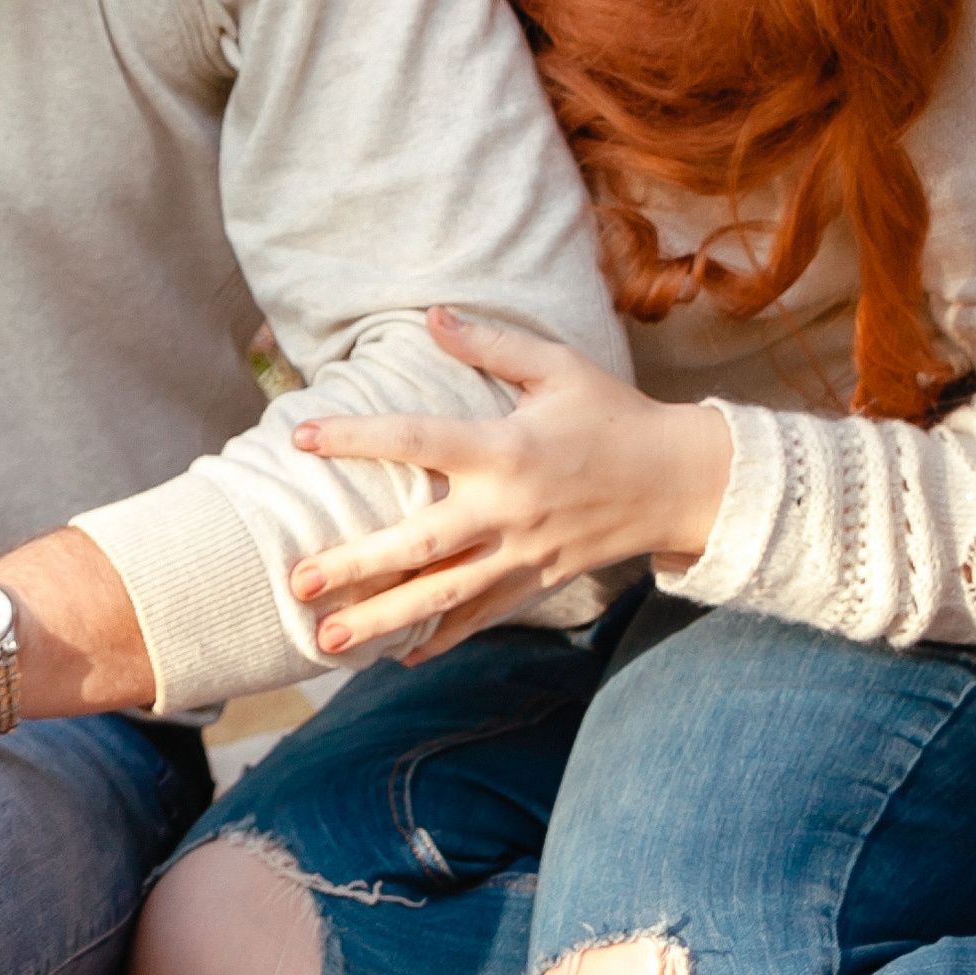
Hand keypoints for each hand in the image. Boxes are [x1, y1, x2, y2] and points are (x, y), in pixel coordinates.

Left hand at [286, 309, 734, 660]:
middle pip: (419, 544)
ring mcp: (522, 555)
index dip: (355, 438)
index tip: (300, 438)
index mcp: (505, 448)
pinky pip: (481, 617)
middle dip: (355, 565)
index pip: (415, 441)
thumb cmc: (612, 415)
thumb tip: (430, 315)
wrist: (679, 482)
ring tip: (326, 640)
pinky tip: (398, 658)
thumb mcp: (557, 366)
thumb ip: (489, 344)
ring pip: (442, 596)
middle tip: (297, 579)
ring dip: (382, 620)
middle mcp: (507, 509)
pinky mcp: (537, 583)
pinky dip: (441, 639)